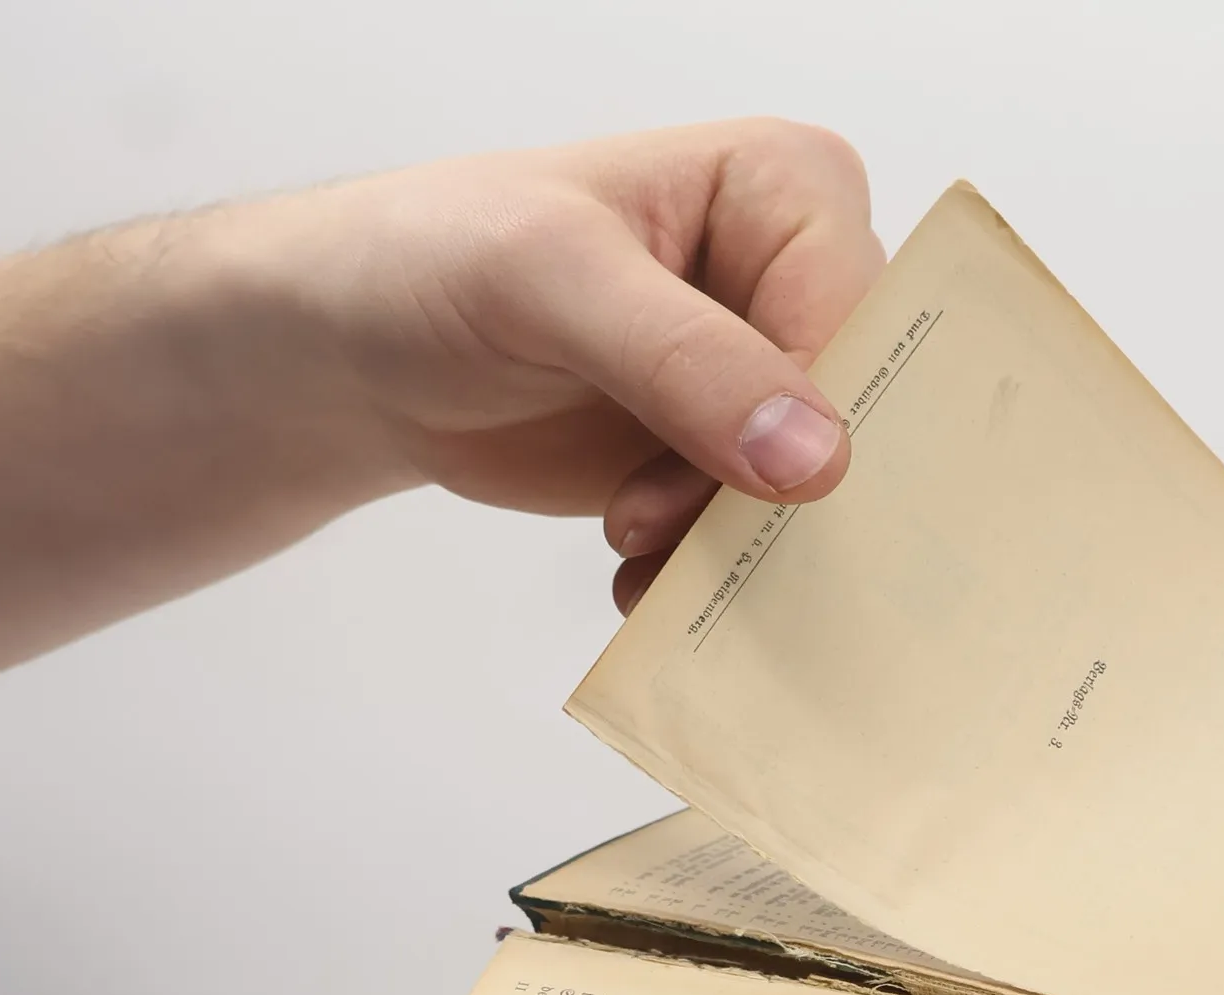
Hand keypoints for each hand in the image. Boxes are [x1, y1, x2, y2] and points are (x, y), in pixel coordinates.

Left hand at [255, 119, 883, 610]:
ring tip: (635, 549)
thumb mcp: (552, 282)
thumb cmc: (438, 261)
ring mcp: (758, 379)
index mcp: (784, 190)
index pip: (858, 311)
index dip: (817, 405)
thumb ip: (683, 360)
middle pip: (851, 409)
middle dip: (775, 491)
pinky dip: (702, 572)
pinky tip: (636, 575)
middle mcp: (789, 280)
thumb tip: (811, 456)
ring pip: (807, 491)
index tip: (736, 476)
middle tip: (671, 525)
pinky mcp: (721, 458)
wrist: (365, 351)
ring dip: (730, 544)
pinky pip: (756, 535)